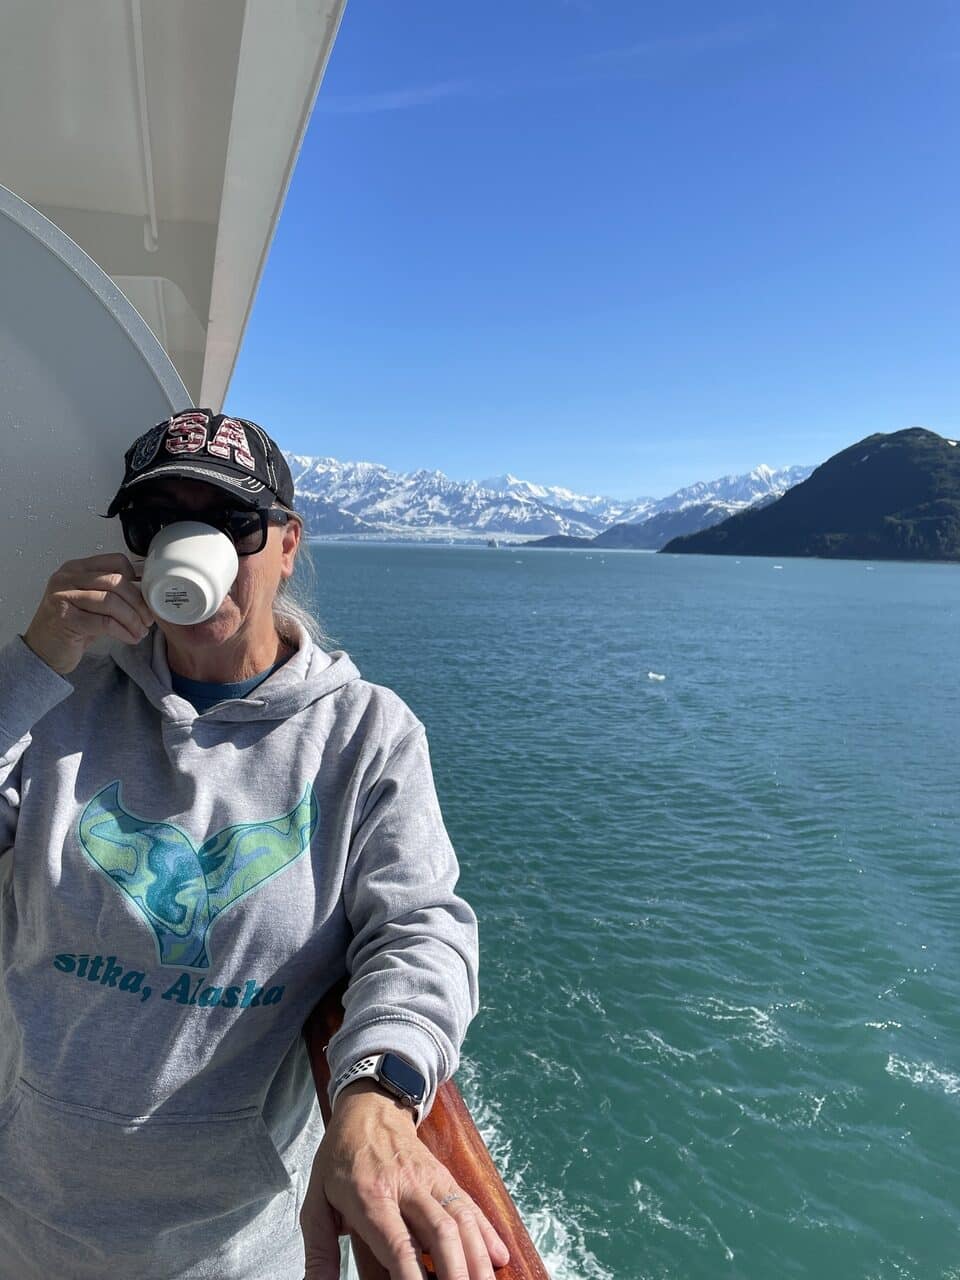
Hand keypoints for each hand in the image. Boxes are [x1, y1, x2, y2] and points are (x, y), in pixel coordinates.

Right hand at [23, 553, 153, 674]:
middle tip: (148, 619)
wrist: (43, 651)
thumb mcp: (90, 603)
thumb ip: (111, 591)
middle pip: (116, 581)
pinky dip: (123, 631)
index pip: (116, 561)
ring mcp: (63, 596)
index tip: (146, 597)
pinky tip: (130, 638)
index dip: (137, 579)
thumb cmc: (69, 627)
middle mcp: (67, 578)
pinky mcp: (64, 618)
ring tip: (140, 631)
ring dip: (132, 619)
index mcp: (76, 568)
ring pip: (111, 602)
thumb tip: (145, 590)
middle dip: (138, 602)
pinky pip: (104, 622)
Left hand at [301, 1081, 509, 1278]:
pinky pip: (470, 1205)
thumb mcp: (316, 1201)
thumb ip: (319, 1251)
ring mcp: (431, 1179)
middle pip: (441, 1233)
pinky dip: (487, 1232)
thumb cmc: (340, 1158)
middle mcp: (407, 1186)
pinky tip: (498, 1257)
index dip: (413, 1277)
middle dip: (456, 1272)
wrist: (370, 1106)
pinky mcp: (445, 1176)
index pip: (398, 1243)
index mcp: (370, 1196)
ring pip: (462, 1218)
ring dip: (477, 1257)